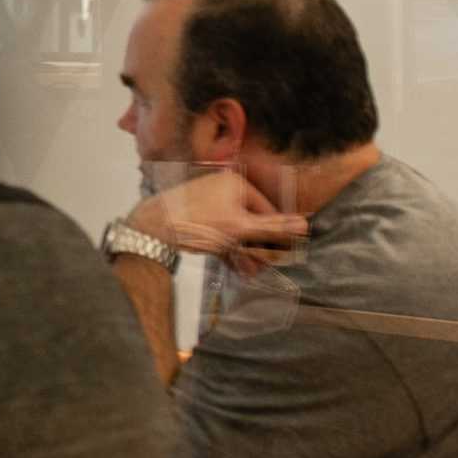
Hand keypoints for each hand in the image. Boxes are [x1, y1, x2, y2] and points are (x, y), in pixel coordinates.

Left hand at [131, 172, 305, 274]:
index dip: (274, 235)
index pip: (267, 211)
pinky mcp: (195, 214)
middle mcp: (222, 188)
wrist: (151, 228)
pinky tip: (232, 267)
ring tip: (246, 273)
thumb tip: (305, 224)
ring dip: (243, 252)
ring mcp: (208, 201)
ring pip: (235, 229)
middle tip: (260, 269)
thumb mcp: (240, 229)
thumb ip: (272, 228)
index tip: (279, 256)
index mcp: (236, 184)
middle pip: (250, 221)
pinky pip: (219, 231)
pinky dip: (227, 248)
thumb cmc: (198, 223)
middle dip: (257, 247)